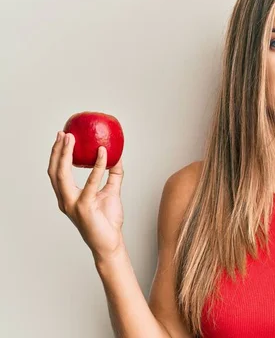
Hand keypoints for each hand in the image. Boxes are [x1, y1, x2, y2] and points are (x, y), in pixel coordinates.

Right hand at [47, 131, 125, 261]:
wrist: (110, 243)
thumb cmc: (107, 220)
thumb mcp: (111, 192)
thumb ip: (112, 174)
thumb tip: (117, 156)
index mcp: (67, 196)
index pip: (57, 172)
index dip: (58, 154)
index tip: (63, 137)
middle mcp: (65, 200)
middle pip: (54, 171)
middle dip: (57, 151)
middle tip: (64, 133)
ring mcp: (72, 204)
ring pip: (62, 175)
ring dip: (66, 155)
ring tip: (73, 139)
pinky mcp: (84, 207)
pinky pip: (90, 183)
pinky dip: (97, 166)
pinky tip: (102, 154)